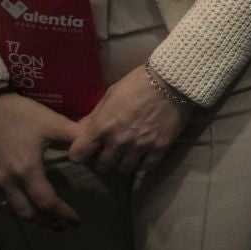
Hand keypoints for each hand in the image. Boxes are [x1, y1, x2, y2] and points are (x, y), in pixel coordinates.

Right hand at [0, 91, 81, 229]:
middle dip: (46, 222)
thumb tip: (97, 146)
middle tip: (61, 226)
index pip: (46, 202)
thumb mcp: (51, 122)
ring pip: (9, 211)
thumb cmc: (19, 114)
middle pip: (26, 213)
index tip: (75, 220)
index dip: (62, 214)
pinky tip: (17, 208)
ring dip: (27, 219)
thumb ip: (75, 136)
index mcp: (26, 170)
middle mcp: (6, 181)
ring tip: (43, 221)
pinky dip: (8, 210)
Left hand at [69, 65, 190, 175]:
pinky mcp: (160, 147)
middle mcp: (119, 141)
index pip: (78, 155)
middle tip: (109, 151)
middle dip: (103, 159)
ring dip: (123, 162)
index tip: (87, 149)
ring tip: (127, 153)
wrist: (172, 80)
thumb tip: (82, 131)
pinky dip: (142, 163)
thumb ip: (95, 117)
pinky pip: (146, 167)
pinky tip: (143, 155)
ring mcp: (141, 146)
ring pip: (124, 169)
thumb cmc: (137, 83)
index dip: (80, 153)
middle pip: (102, 166)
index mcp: (102, 127)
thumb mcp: (110, 95)